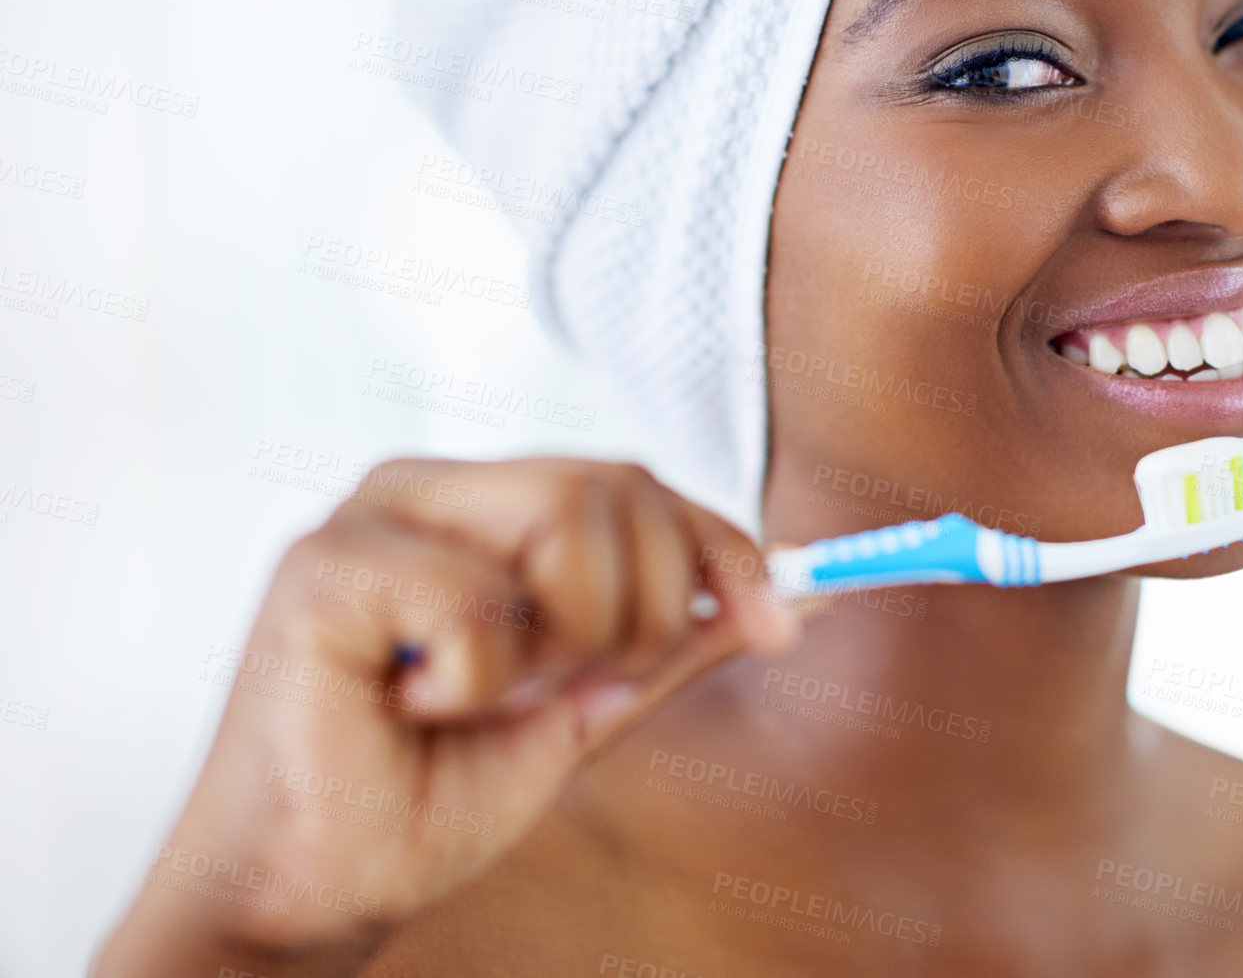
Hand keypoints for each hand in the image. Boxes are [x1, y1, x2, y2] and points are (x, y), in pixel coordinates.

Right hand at [95, 458, 799, 975]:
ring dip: (562, 646)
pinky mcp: (324, 565)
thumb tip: (797, 592)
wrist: (316, 887)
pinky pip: (482, 602)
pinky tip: (412, 706)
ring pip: (569, 517)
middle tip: (572, 690)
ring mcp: (373, 515)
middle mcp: (430, 488)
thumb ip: (675, 640)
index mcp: (483, 506)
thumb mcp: (587, 704)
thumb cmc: (430, 791)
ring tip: (483, 699)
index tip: (780, 623)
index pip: (636, 482)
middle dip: (645, 610)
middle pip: (619, 485)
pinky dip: (480, 683)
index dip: (722, 546)